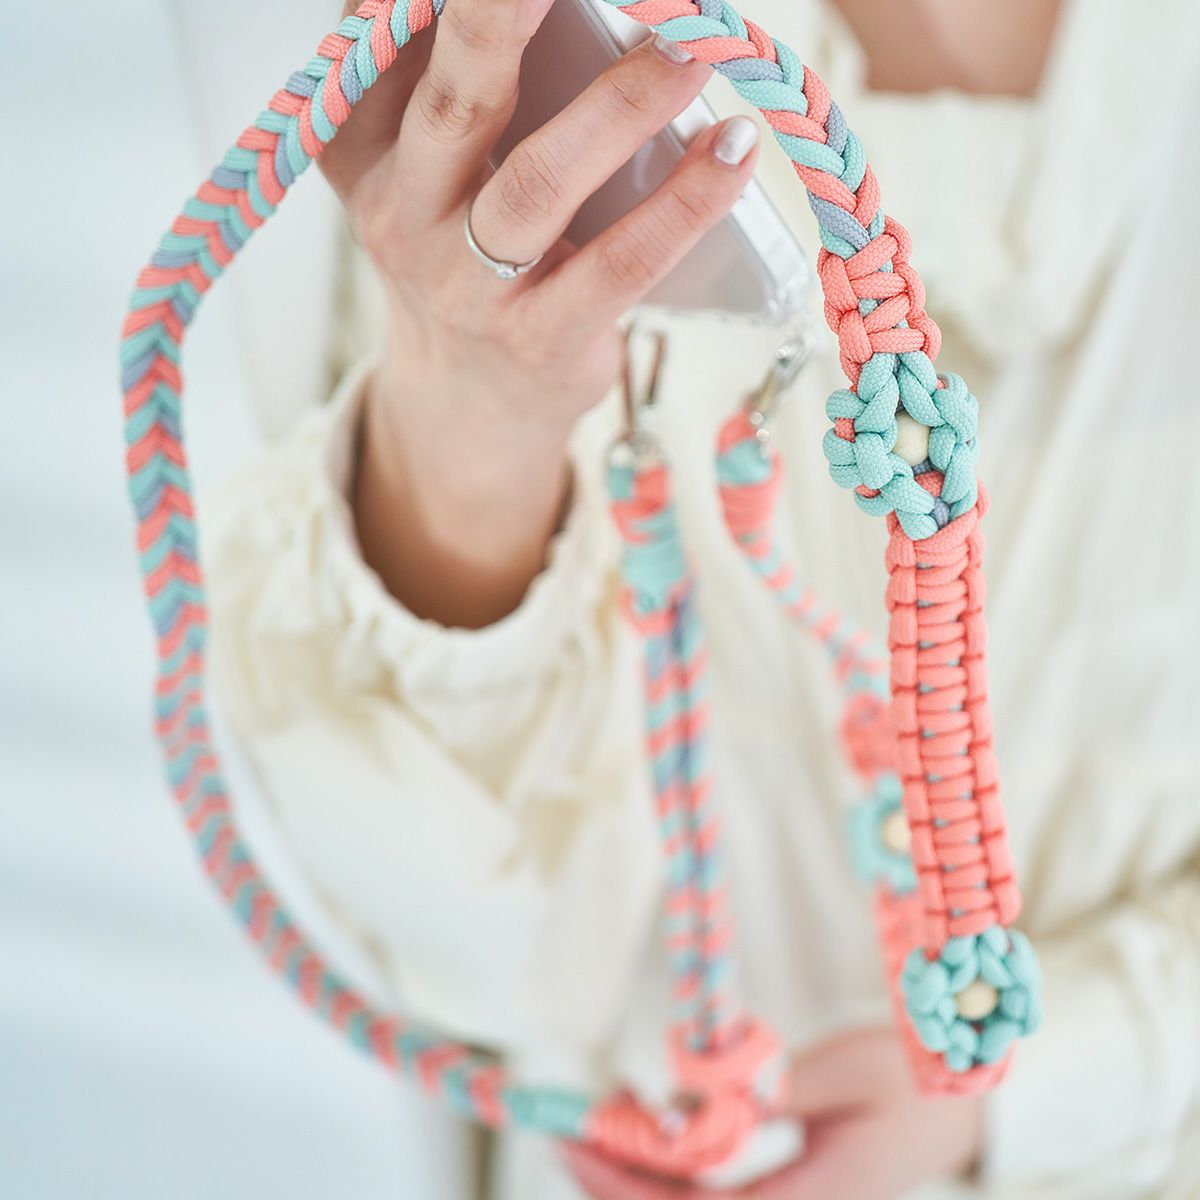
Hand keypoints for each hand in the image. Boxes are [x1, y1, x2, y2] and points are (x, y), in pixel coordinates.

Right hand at [320, 1, 760, 626]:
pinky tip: (731, 154)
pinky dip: (684, 204)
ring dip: (621, 109)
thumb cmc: (461, 259)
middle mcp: (405, 218)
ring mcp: (471, 289)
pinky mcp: (542, 338)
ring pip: (539, 184)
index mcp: (365, 153)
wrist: (466, 403)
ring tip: (691, 53)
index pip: (387, 52)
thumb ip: (444, 85)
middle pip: (454, 104)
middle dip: (499, 22)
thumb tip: (532, 7)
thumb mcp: (420, 173)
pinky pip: (619, 265)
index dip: (442, 6)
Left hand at [563, 1028, 982, 1199]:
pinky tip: (652, 1133)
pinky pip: (715, 1198)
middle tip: (566, 1129)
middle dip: (616, 1182)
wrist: (970, 1108)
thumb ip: (770, 1089)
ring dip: (637, 1179)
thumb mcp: (845, 1071)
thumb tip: (692, 1098)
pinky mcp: (789, 1198)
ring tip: (594, 1127)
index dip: (628, 1180)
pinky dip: (673, 1171)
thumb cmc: (915, 1081)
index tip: (581, 1135)